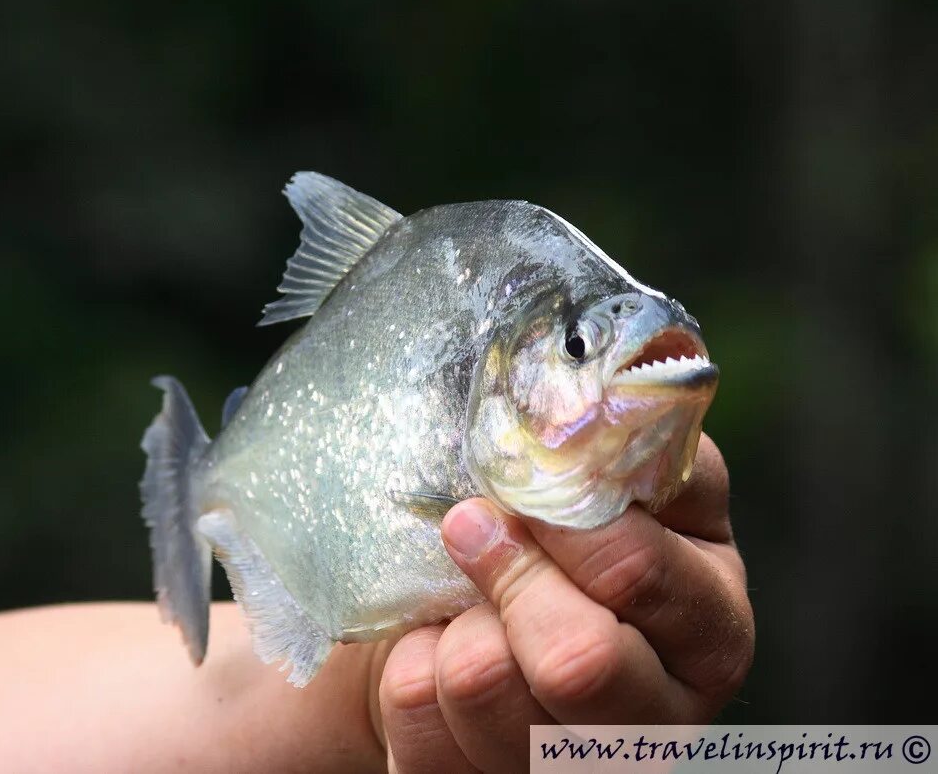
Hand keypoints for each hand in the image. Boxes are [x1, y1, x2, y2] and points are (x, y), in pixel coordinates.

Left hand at [371, 434, 753, 772]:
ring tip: (450, 606)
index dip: (560, 521)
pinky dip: (409, 687)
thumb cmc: (515, 527)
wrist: (435, 616)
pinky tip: (424, 662)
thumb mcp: (570, 476)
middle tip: (467, 529)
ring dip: (450, 633)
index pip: (639, 569)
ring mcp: (594, 762)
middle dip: (505, 580)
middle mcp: (670, 699)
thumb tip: (586, 379)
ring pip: (495, 697)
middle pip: (580, 658)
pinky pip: (434, 750)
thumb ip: (599, 436)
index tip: (512, 485)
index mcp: (706, 606)